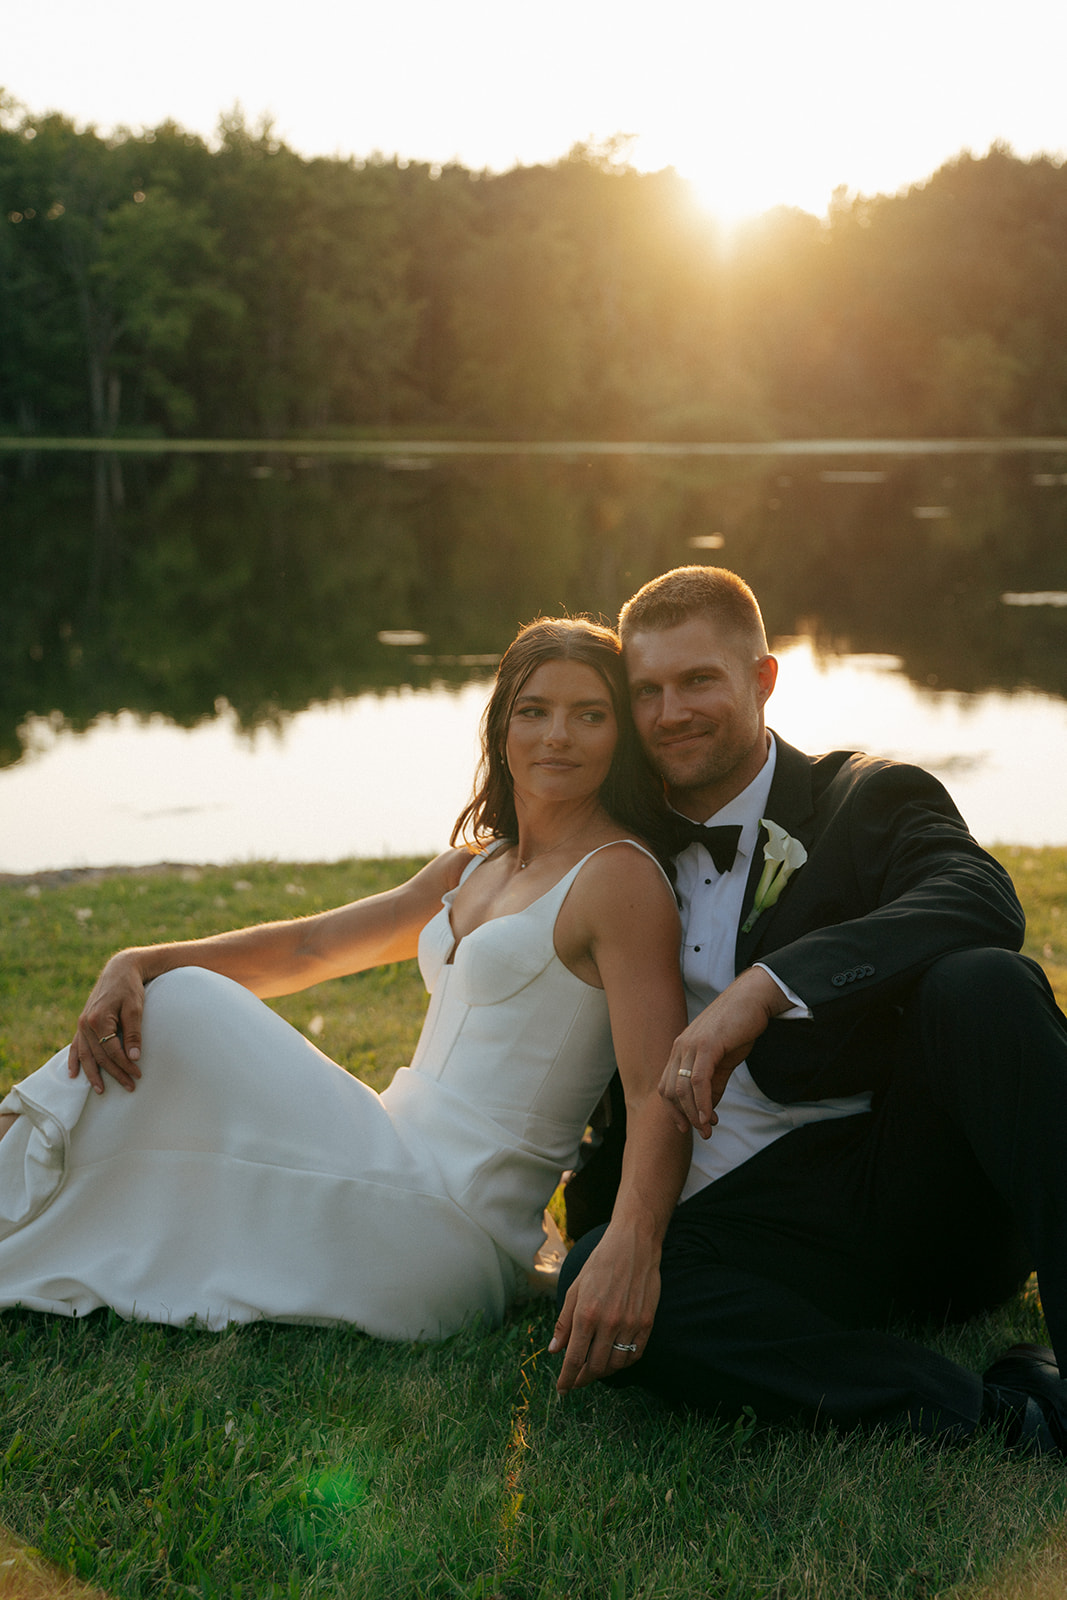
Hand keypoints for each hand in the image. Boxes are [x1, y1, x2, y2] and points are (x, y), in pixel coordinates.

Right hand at [67, 952, 146, 1093]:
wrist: (119, 970)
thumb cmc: (130, 988)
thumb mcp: (136, 1008)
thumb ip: (133, 1033)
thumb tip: (134, 1057)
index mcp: (99, 1019)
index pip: (112, 1051)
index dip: (125, 1065)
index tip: (138, 1075)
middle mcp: (86, 1023)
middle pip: (99, 1056)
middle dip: (114, 1073)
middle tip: (129, 1086)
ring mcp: (82, 1024)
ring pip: (86, 1055)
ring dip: (93, 1074)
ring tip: (100, 1090)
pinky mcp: (82, 1023)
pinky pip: (76, 1046)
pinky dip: (74, 1060)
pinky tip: (74, 1074)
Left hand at [549, 1226, 660, 1393]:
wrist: (633, 1244)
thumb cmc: (600, 1263)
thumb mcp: (575, 1288)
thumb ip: (564, 1322)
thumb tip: (554, 1350)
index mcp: (586, 1314)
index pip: (574, 1359)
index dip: (567, 1378)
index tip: (562, 1389)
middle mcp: (608, 1323)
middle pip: (595, 1367)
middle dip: (583, 1379)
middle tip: (576, 1380)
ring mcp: (630, 1324)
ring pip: (615, 1365)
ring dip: (603, 1372)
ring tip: (594, 1369)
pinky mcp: (646, 1323)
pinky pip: (634, 1355)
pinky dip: (623, 1363)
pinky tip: (615, 1359)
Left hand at [659, 967, 789, 1138]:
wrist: (752, 1000)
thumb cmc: (738, 1027)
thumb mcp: (722, 1060)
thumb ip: (713, 1084)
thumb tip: (708, 1109)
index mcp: (680, 1050)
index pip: (666, 1086)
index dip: (674, 1110)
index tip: (687, 1127)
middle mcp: (680, 1047)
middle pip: (670, 1091)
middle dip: (684, 1116)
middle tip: (703, 1133)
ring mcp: (691, 1045)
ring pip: (682, 1088)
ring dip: (694, 1114)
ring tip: (708, 1129)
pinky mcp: (707, 1045)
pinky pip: (698, 1079)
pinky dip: (702, 1101)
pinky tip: (709, 1116)